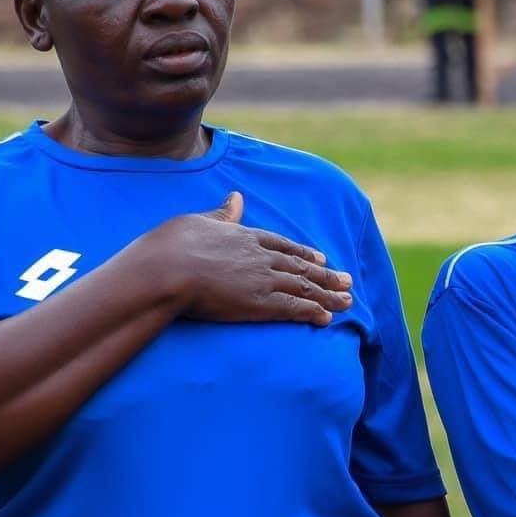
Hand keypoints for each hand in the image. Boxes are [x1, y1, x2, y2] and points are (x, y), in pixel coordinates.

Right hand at [143, 192, 353, 326]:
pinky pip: (294, 308)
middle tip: (347, 280)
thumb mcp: (198, 222)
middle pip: (301, 267)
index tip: (321, 257)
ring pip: (305, 287)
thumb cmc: (171, 246)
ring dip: (328, 294)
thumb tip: (237, 198)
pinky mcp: (260, 304)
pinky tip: (328, 318)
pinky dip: (313, 311)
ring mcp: (263, 280)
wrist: (167, 269)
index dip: (304, 253)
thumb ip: (222, 214)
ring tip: (348, 301)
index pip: (283, 246)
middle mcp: (261, 257)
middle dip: (326, 275)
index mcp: (245, 236)